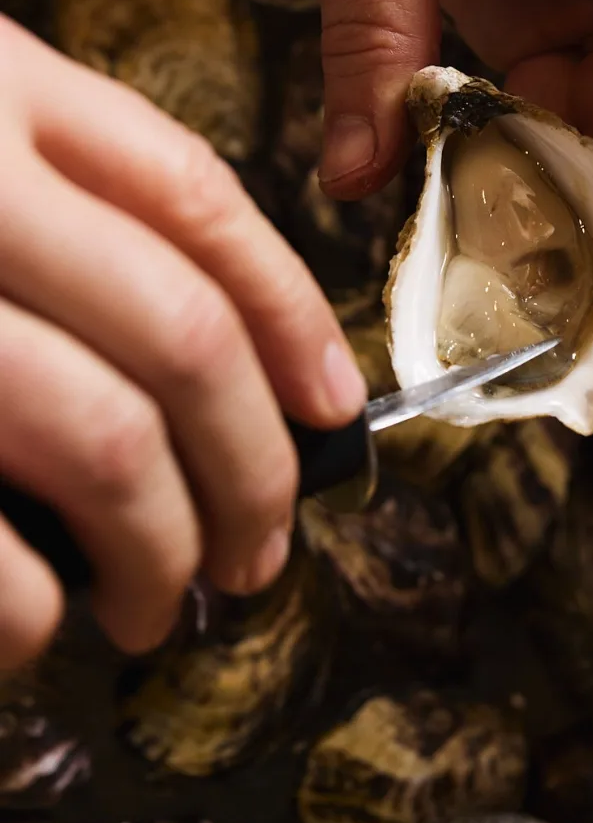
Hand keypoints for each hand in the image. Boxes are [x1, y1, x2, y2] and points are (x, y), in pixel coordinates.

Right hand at [0, 18, 366, 671]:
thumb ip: (46, 191)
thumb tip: (217, 357)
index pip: (198, 202)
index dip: (293, 315)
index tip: (332, 406)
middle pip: (180, 335)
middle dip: (253, 466)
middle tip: (263, 549)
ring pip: (99, 438)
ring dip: (167, 550)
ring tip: (170, 604)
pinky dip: (23, 611)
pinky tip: (34, 631)